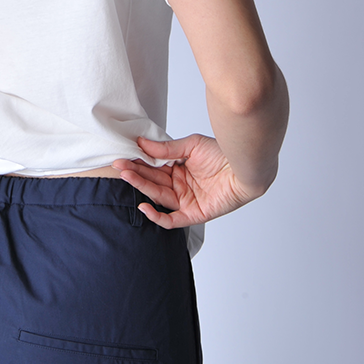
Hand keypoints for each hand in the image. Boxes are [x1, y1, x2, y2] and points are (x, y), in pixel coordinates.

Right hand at [112, 134, 265, 228]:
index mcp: (179, 168)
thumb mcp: (191, 145)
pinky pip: (171, 219)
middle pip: (153, 181)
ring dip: (141, 187)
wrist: (246, 166)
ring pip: (158, 196)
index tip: (123, 155)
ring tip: (126, 175)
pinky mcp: (194, 214)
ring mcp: (186, 200)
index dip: (138, 162)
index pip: (153, 167)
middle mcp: (180, 185)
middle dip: (135, 173)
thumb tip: (142, 144)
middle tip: (118, 165)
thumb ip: (166, 149)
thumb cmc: (224, 154)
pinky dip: (156, 216)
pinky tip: (143, 206)